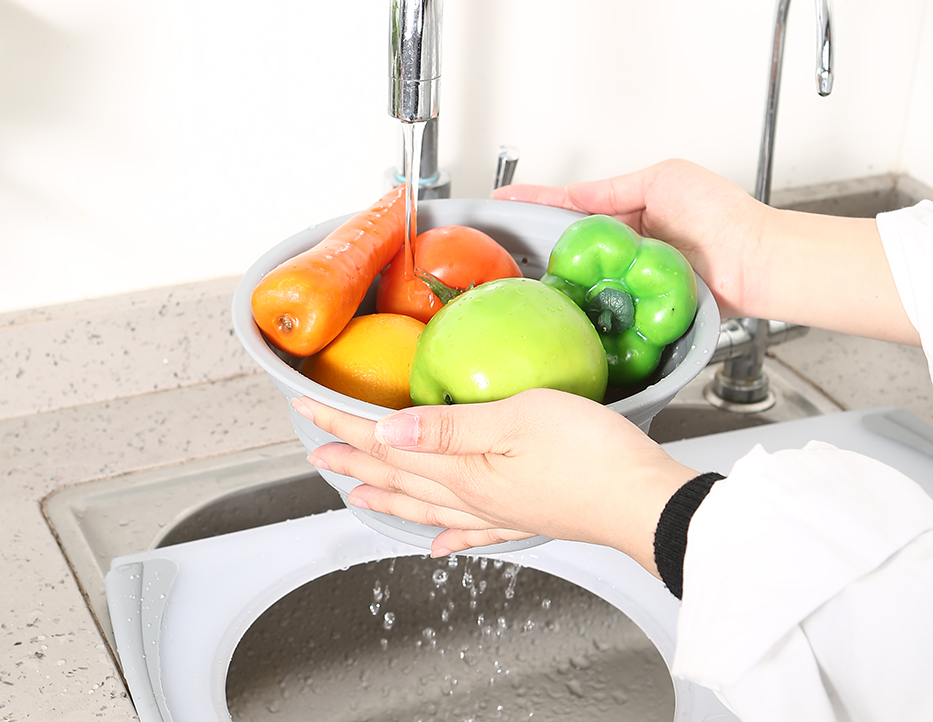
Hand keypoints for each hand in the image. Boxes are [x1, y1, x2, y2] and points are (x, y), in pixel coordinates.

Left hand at [291, 389, 696, 575]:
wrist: (646, 501)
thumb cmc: (591, 454)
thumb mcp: (518, 418)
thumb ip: (451, 425)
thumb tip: (388, 429)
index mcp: (463, 470)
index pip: (387, 443)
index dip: (345, 424)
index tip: (307, 409)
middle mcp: (472, 496)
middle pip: (398, 475)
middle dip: (353, 459)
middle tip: (316, 452)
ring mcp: (499, 511)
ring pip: (425, 504)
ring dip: (386, 494)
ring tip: (356, 493)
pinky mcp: (527, 515)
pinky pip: (472, 530)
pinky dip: (447, 536)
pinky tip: (438, 544)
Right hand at [495, 158, 917, 343]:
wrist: (757, 264)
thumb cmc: (723, 218)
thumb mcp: (663, 181)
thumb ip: (614, 189)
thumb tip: (575, 194)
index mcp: (631, 208)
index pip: (572, 202)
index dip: (536, 203)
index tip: (501, 201)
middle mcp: (626, 244)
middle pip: (569, 241)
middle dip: (534, 241)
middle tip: (498, 243)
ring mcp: (630, 276)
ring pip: (581, 274)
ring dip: (552, 274)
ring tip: (515, 273)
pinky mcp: (638, 306)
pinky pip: (602, 304)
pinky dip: (579, 303)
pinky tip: (556, 303)